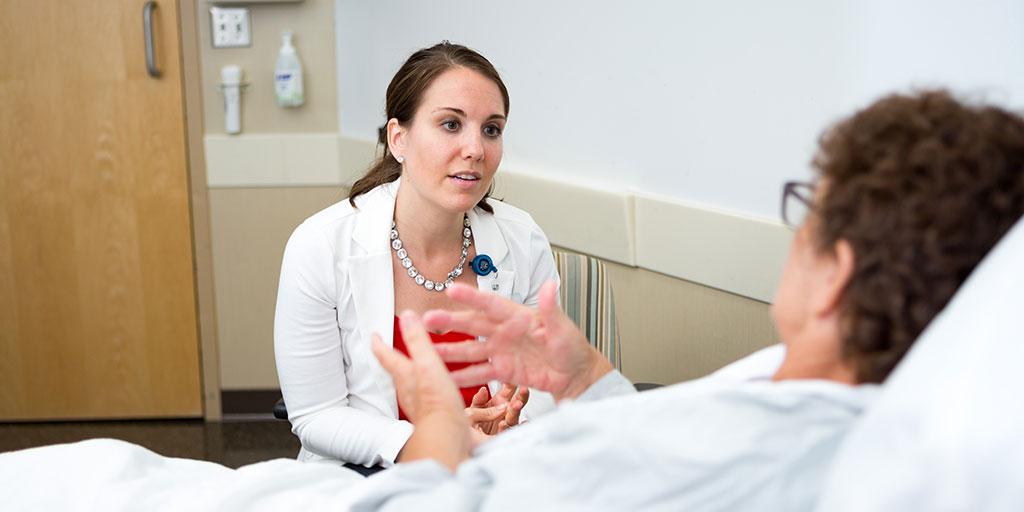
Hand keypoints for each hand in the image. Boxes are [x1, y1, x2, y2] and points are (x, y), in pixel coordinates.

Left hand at [372, 311, 469, 469]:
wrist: (447, 438)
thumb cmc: (437, 404)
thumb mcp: (428, 364)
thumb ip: (418, 341)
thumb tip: (408, 316)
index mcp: (405, 375)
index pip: (386, 356)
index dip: (379, 344)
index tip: (374, 336)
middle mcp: (408, 391)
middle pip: (396, 372)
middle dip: (394, 361)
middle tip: (392, 351)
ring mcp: (420, 405)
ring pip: (411, 386)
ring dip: (413, 376)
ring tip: (419, 368)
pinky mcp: (433, 416)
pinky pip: (428, 399)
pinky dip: (431, 390)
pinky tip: (441, 391)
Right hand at [422, 281, 612, 401]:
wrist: (575, 374)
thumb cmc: (572, 347)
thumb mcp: (563, 328)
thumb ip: (552, 309)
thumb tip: (550, 285)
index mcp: (517, 316)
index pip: (491, 303)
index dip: (471, 297)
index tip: (451, 289)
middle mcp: (504, 331)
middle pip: (472, 325)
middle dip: (449, 322)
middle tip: (427, 320)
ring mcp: (501, 351)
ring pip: (470, 350)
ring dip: (449, 351)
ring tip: (426, 351)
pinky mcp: (502, 370)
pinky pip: (479, 373)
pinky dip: (462, 377)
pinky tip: (445, 378)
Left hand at [466, 384, 529, 435]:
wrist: (463, 446)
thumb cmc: (465, 429)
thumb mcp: (470, 413)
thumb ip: (479, 402)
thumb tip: (484, 391)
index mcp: (494, 404)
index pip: (506, 392)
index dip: (510, 385)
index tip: (514, 378)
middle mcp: (502, 414)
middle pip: (514, 403)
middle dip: (520, 396)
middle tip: (523, 389)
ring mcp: (504, 426)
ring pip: (513, 416)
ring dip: (516, 409)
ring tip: (516, 404)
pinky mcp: (504, 438)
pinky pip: (512, 432)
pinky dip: (517, 427)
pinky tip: (521, 423)